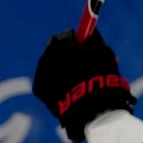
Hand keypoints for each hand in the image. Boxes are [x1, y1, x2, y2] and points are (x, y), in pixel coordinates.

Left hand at [33, 28, 135, 142]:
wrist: (90, 109)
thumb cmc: (100, 78)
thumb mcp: (104, 53)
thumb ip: (94, 40)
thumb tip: (90, 33)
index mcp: (60, 45)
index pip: (67, 36)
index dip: (77, 41)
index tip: (84, 47)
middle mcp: (45, 57)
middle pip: (55, 50)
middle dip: (66, 55)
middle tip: (79, 64)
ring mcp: (40, 74)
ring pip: (51, 68)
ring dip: (60, 70)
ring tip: (76, 81)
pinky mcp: (39, 91)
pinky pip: (48, 83)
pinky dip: (56, 85)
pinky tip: (68, 90)